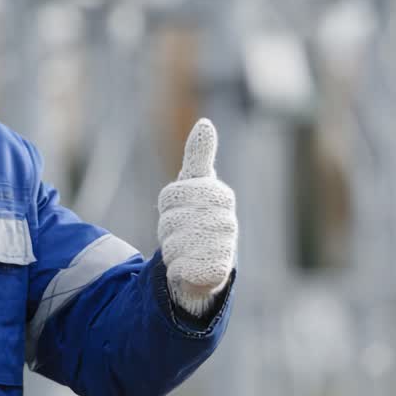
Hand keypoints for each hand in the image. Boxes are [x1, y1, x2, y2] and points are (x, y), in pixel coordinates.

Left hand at [156, 118, 236, 316]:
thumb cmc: (198, 219)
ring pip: (171, 243)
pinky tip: (189, 267)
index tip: (180, 207)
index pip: (172, 194)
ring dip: (170, 249)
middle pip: (170, 219)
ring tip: (186, 250)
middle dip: (167, 227)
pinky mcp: (217, 273)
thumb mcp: (195, 185)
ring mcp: (225, 247)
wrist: (206, 266)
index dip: (169, 204)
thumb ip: (199, 156)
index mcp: (220, 196)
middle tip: (181, 232)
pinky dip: (176, 268)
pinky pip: (179, 265)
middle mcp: (227, 220)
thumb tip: (206, 123)